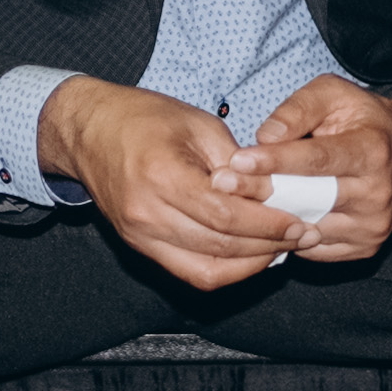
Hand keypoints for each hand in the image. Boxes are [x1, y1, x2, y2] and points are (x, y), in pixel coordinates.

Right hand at [37, 79, 281, 291]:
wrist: (88, 131)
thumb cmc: (143, 118)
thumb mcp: (197, 124)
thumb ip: (236, 163)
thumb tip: (273, 194)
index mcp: (162, 175)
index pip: (225, 217)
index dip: (268, 225)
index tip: (299, 223)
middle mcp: (147, 214)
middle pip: (219, 247)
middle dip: (269, 246)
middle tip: (303, 236)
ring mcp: (140, 236)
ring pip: (206, 270)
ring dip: (250, 264)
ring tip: (282, 248)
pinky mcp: (140, 247)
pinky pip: (189, 272)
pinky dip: (225, 270)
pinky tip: (250, 255)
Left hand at [231, 73, 391, 266]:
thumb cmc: (361, 118)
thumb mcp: (332, 94)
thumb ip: (297, 109)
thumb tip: (264, 137)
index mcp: (373, 151)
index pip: (318, 161)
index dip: (275, 162)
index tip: (237, 161)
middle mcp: (378, 194)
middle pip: (309, 199)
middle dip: (261, 192)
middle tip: (220, 185)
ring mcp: (373, 226)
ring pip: (306, 228)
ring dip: (268, 218)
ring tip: (236, 201)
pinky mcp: (365, 247)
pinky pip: (313, 248)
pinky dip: (287, 236)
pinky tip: (267, 219)